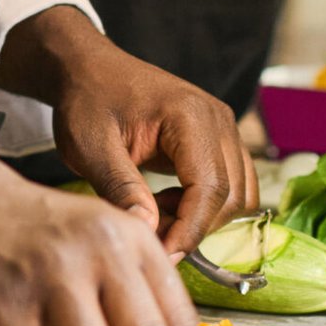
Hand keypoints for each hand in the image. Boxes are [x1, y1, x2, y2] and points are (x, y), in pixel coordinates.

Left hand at [0, 7, 256, 261]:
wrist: (89, 70)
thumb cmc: (87, 102)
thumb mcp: (91, 148)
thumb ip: (121, 189)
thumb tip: (148, 234)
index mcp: (188, 115)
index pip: (210, 188)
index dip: (189, 231)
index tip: (160, 256)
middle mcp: (216, 118)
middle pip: (230, 195)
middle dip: (195, 227)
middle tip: (150, 236)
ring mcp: (222, 126)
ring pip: (239, 194)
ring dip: (203, 218)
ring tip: (156, 214)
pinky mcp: (218, 137)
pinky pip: (233, 184)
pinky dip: (207, 205)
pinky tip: (167, 202)